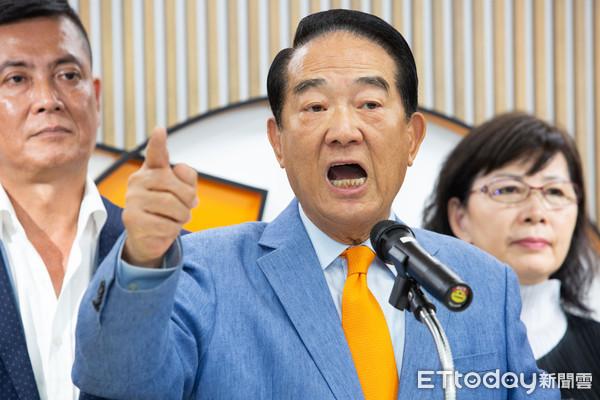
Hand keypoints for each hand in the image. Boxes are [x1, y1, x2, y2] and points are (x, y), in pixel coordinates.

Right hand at [122, 127, 197, 266]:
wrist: (149, 237)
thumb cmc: (168, 210)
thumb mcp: (183, 192)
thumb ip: (187, 179)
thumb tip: (181, 170)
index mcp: (151, 170)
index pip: (156, 154)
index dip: (158, 143)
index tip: (160, 130)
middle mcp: (138, 180)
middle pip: (175, 185)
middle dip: (188, 200)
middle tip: (186, 208)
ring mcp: (132, 198)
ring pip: (171, 205)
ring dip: (182, 216)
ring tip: (175, 218)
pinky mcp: (131, 218)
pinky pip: (165, 223)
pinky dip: (172, 229)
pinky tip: (164, 228)